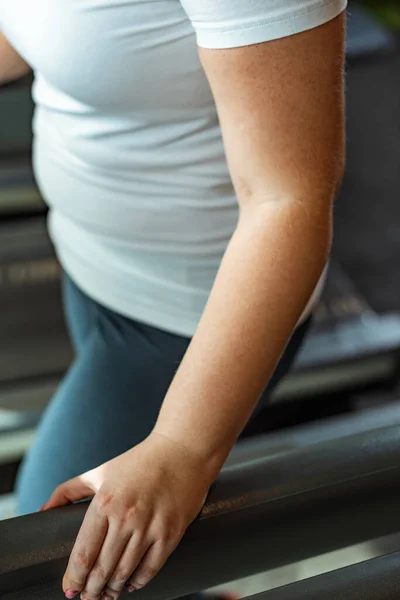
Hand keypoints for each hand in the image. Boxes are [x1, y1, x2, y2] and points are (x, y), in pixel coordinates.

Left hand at [41, 432, 215, 599]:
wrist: (182, 449)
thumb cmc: (139, 461)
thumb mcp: (99, 472)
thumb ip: (68, 491)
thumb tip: (42, 511)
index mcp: (105, 502)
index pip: (83, 554)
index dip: (73, 578)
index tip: (69, 589)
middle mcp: (126, 517)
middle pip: (102, 569)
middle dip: (90, 590)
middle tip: (86, 598)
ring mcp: (150, 526)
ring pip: (125, 573)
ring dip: (112, 590)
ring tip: (106, 595)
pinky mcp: (171, 532)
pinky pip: (150, 568)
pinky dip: (138, 581)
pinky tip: (130, 584)